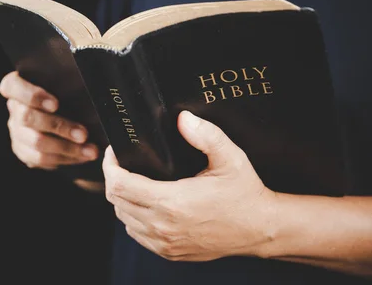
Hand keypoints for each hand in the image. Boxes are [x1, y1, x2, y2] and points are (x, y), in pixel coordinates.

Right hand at [0, 71, 98, 169]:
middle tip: (84, 134)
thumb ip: (67, 85)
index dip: (32, 96)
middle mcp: (14, 108)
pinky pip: (41, 159)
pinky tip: (82, 156)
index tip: (56, 104)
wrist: (67, 114)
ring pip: (36, 142)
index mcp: (17, 85)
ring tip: (91, 151)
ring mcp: (16, 131)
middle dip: (59, 126)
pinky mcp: (23, 151)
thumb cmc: (66, 93)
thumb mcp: (63, 85)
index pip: (11, 86)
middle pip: (28, 118)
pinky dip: (65, 158)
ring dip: (67, 148)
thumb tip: (89, 91)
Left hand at [103, 110, 275, 261]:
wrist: (261, 229)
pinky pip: (136, 234)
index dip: (110, 166)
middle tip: (122, 162)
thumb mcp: (230, 158)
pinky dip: (132, 217)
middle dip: (113, 178)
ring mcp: (165, 243)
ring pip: (123, 219)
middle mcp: (163, 226)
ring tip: (132, 180)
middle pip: (116, 201)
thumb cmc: (244, 193)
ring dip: (122, 199)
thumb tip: (182, 118)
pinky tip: (144, 203)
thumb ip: (206, 135)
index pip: (120, 185)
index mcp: (173, 202)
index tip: (115, 152)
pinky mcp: (169, 252)